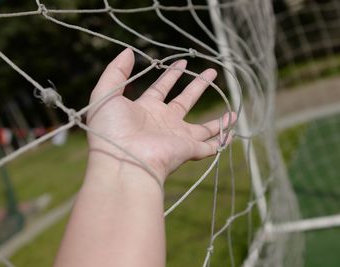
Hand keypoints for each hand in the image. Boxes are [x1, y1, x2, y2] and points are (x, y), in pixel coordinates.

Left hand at [86, 48, 235, 182]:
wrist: (122, 161)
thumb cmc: (111, 129)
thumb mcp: (105, 94)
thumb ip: (116, 71)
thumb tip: (128, 51)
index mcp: (145, 110)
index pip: (161, 89)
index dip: (171, 75)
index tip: (182, 63)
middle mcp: (163, 123)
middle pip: (185, 101)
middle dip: (198, 86)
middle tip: (211, 72)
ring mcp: (177, 137)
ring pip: (203, 127)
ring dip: (217, 118)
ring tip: (234, 108)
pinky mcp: (188, 149)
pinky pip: (210, 145)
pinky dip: (222, 139)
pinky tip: (233, 131)